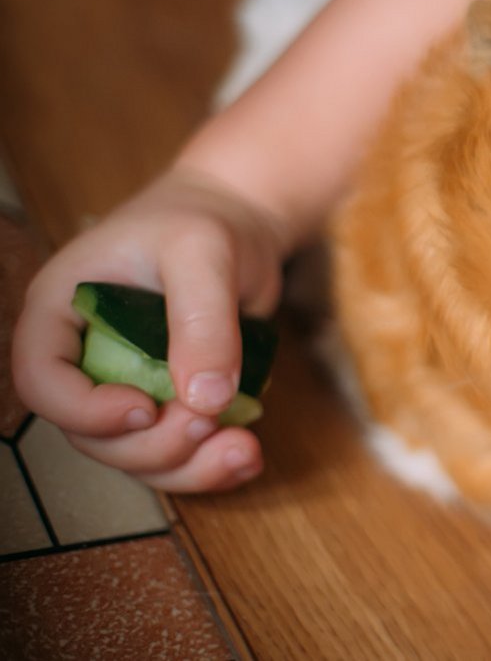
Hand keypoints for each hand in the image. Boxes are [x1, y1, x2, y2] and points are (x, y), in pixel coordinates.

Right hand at [12, 167, 287, 490]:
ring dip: (188, 467)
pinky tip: (249, 457)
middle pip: (93, 435)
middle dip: (153, 445)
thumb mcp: (203, 253)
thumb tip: (205, 398)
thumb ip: (201, 319)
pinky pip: (178, 451)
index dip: (83, 410)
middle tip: (209, 421)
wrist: (239, 223)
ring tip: (245, 450)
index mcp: (61, 315)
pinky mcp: (171, 401)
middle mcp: (85, 359)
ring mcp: (127, 386)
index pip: (42, 381)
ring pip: (137, 455)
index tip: (145, 408)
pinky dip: (212, 464)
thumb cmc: (204, 222)